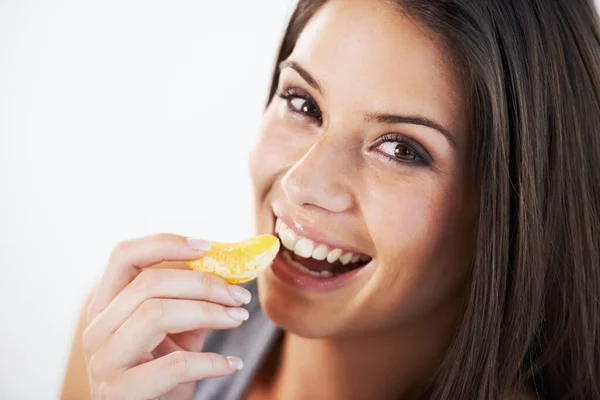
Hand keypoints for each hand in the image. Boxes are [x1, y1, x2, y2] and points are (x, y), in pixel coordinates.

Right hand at [82, 233, 251, 399]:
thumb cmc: (165, 375)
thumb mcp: (178, 332)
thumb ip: (194, 300)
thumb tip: (233, 269)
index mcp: (107, 306)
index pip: (124, 256)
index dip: (165, 244)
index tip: (208, 247)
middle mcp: (97, 329)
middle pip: (148, 283)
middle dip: (204, 283)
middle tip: (240, 296)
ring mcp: (103, 362)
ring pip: (156, 314)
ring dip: (209, 312)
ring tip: (238, 319)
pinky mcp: (119, 394)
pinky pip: (174, 366)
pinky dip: (212, 361)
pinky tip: (231, 363)